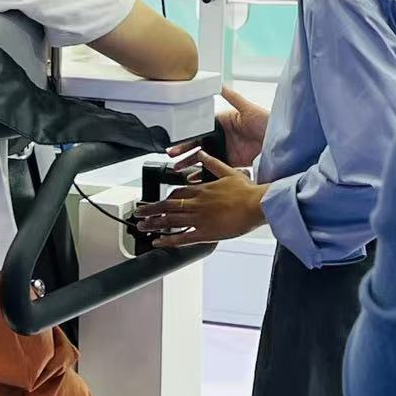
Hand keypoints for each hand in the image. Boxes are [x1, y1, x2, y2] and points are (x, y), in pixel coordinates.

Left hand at [135, 153, 268, 247]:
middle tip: (138, 214)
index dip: (164, 198)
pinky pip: (182, 237)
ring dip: (154, 224)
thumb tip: (202, 153)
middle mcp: (197, 203)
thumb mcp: (228, 171)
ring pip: (171, 220)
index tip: (156, 202)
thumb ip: (212, 164)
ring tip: (142, 227)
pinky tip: (158, 242)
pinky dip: (168, 240)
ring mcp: (199, 218)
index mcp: (201, 189)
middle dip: (150, 210)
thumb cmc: (246, 190)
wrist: (257, 204)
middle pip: (167, 206)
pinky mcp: (205, 233)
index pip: (176, 193)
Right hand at [167, 87, 269, 168]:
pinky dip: (204, 174)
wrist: (281, 142)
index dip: (186, 137)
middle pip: (199, 146)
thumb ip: (232, 96)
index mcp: (223, 123)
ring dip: (191, 164)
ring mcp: (227, 151)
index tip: (174, 143)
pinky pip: (215, 169)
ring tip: (178, 171)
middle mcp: (223, 137)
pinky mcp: (233, 164)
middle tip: (171, 158)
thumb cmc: (266, 121)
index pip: (200, 130)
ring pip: (204, 159)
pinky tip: (194, 178)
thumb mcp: (247, 108)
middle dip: (184, 152)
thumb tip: (218, 82)